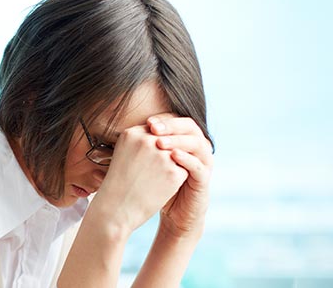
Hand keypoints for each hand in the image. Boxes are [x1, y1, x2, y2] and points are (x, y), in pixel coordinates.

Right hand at [94, 124, 188, 233]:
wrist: (116, 211)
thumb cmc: (118, 184)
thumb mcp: (123, 153)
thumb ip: (141, 140)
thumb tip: (163, 135)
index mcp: (132, 133)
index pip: (155, 129)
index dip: (156, 143)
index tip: (148, 159)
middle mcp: (147, 140)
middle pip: (168, 140)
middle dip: (165, 153)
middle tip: (150, 172)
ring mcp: (161, 155)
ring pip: (179, 154)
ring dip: (172, 165)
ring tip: (154, 179)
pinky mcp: (173, 171)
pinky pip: (184, 169)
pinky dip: (176, 179)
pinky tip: (161, 187)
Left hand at [148, 114, 212, 238]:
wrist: (174, 213)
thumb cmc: (158, 186)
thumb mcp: (150, 163)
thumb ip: (146, 146)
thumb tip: (127, 128)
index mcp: (185, 140)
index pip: (178, 121)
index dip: (164, 120)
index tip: (147, 122)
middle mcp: (198, 147)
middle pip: (189, 127)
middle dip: (171, 126)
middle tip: (154, 128)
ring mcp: (204, 162)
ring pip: (196, 143)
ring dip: (178, 140)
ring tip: (160, 142)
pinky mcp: (204, 178)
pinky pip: (198, 165)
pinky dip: (186, 159)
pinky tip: (172, 156)